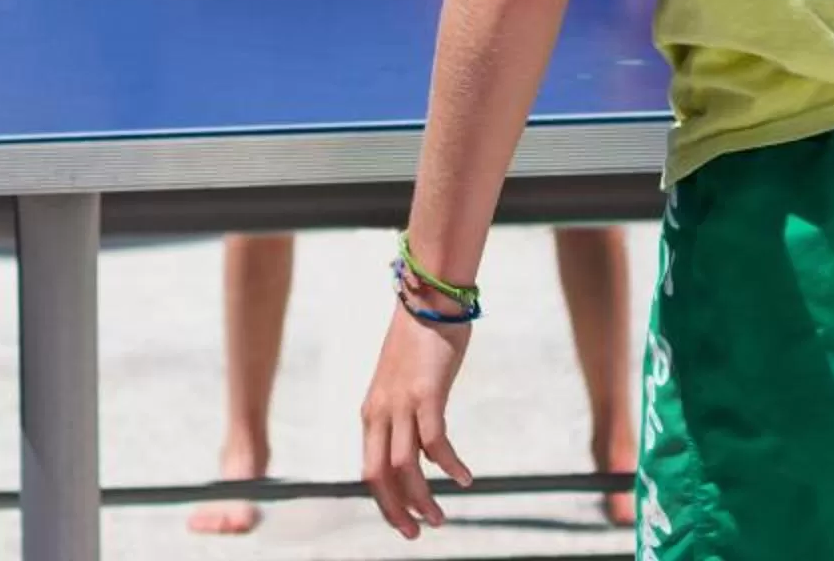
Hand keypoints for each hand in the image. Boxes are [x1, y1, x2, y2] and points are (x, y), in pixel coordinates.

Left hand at [360, 303, 474, 536]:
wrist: (429, 299)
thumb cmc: (421, 341)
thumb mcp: (405, 385)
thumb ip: (407, 418)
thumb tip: (425, 453)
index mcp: (371, 412)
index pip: (368, 469)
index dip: (384, 501)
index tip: (402, 521)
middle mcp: (380, 412)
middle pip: (378, 476)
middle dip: (396, 510)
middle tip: (416, 533)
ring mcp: (401, 403)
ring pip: (403, 467)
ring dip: (421, 498)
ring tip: (440, 518)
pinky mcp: (426, 393)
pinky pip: (435, 442)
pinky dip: (449, 465)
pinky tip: (465, 478)